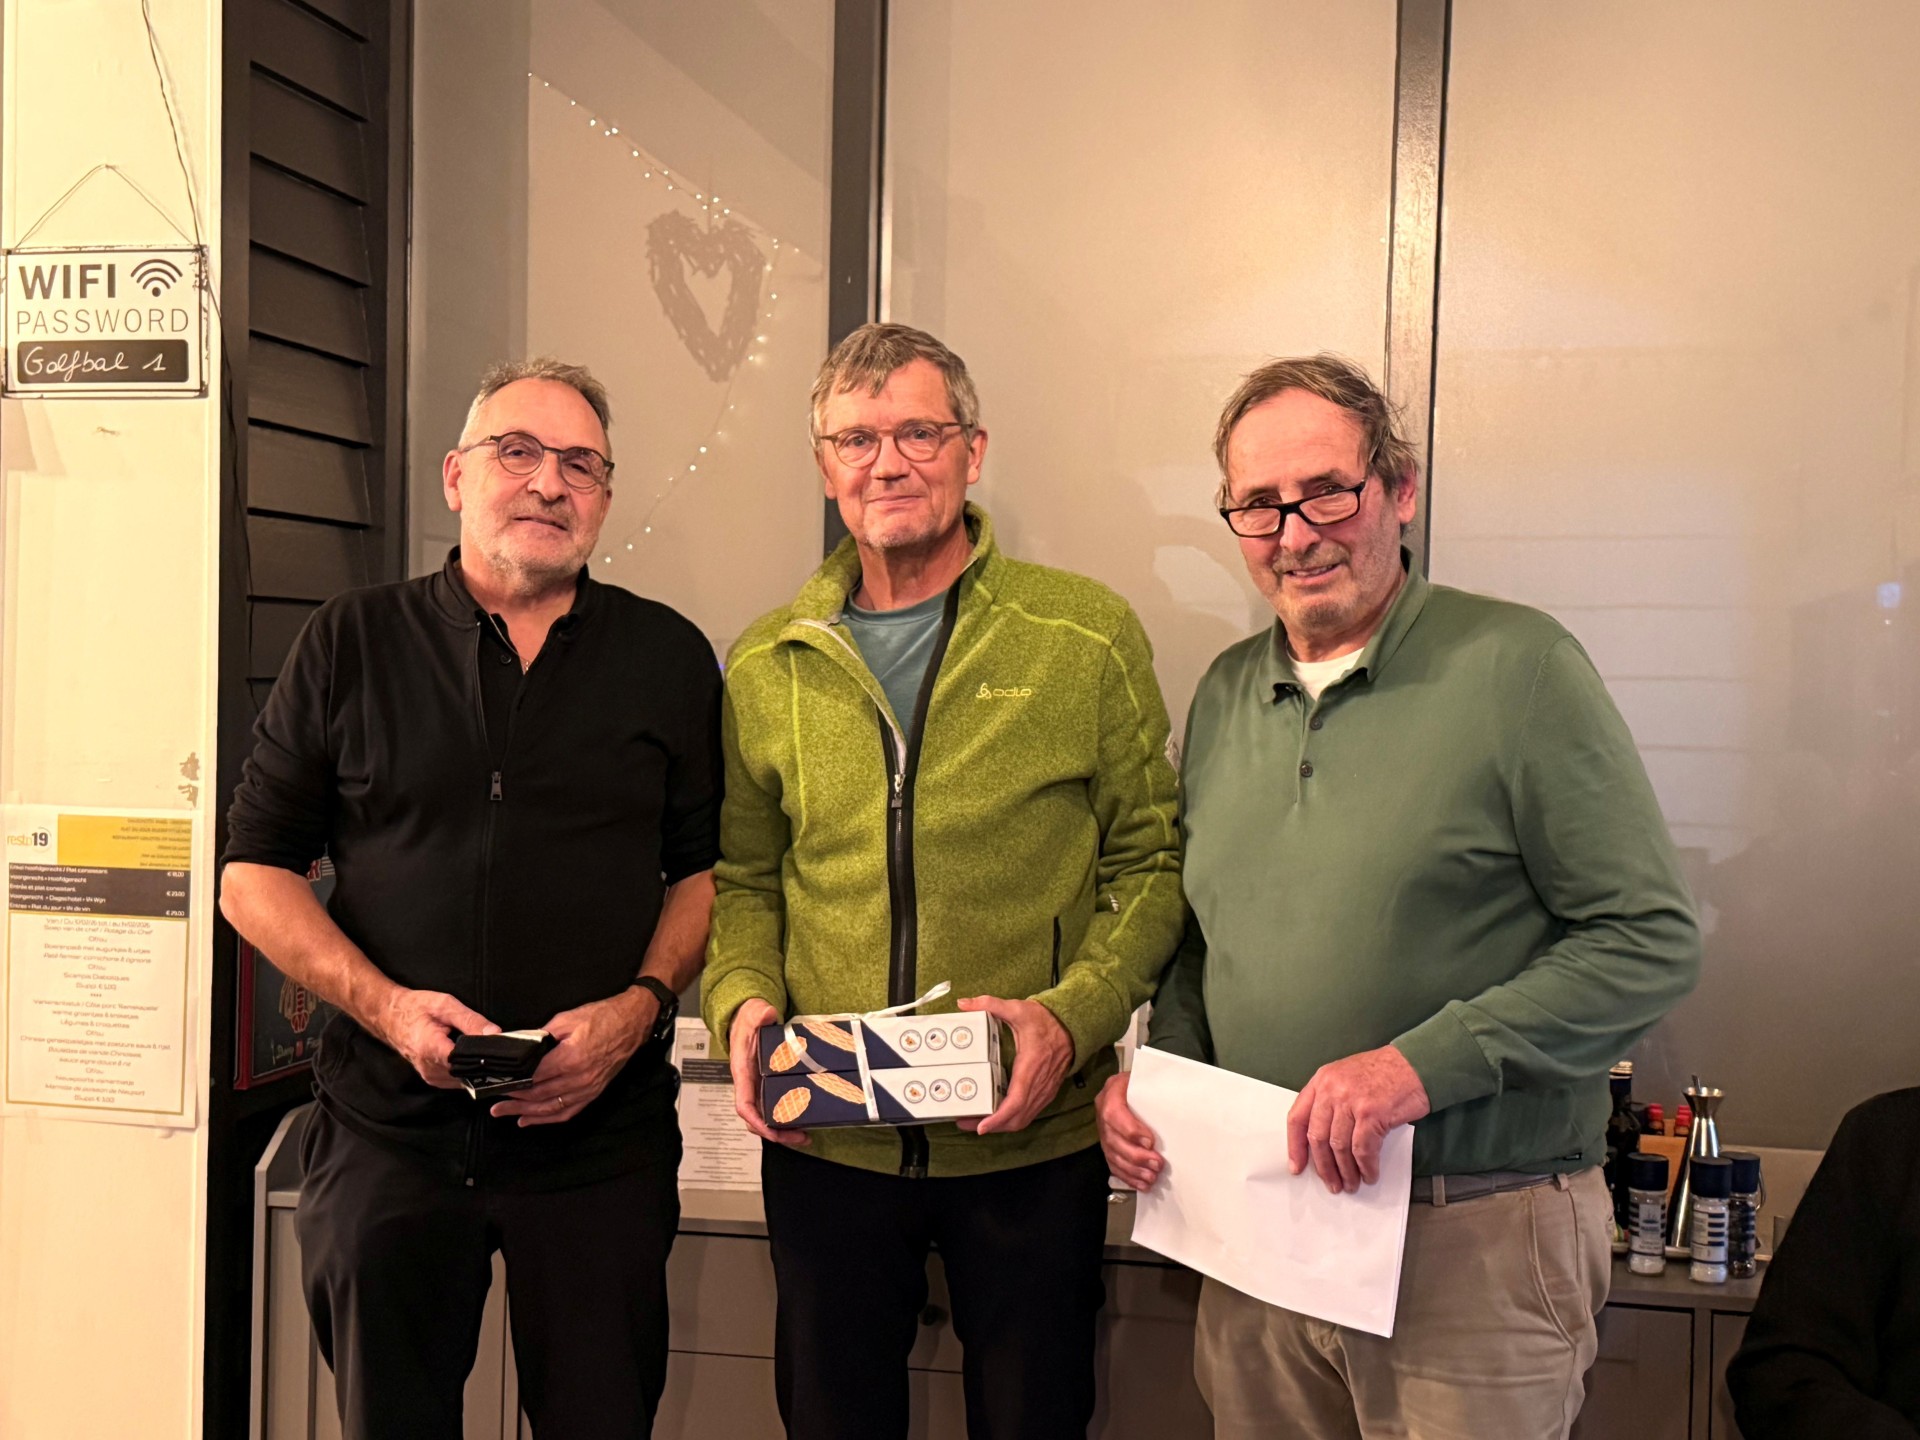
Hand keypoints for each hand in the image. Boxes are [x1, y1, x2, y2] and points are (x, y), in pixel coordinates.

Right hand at [373, 987, 497, 1088]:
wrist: (390, 1017)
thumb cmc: (415, 1008)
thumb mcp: (445, 1005)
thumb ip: (471, 1020)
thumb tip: (495, 1034)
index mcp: (431, 1048)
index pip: (466, 1062)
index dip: (485, 1057)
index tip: (499, 1050)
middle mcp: (429, 1067)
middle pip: (467, 1072)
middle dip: (483, 1062)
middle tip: (495, 1049)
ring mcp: (430, 1076)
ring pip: (463, 1079)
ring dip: (475, 1067)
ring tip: (482, 1051)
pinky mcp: (432, 1078)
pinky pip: (455, 1080)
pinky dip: (466, 1070)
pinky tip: (471, 1058)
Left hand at [489, 988, 652, 1126]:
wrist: (632, 1022)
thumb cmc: (602, 1017)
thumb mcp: (567, 1019)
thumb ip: (541, 1035)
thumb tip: (519, 1047)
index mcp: (570, 1058)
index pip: (533, 1076)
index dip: (513, 1082)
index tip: (497, 1082)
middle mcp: (579, 1078)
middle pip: (538, 1095)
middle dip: (513, 1100)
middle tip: (493, 1102)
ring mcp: (588, 1088)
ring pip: (550, 1108)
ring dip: (525, 1113)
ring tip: (504, 1113)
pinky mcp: (594, 1092)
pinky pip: (568, 1111)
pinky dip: (547, 1119)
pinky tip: (530, 1120)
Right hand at [728, 998, 806, 1146]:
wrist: (747, 1017)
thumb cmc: (747, 1019)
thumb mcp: (752, 1013)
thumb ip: (758, 1014)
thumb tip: (766, 1014)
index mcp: (742, 1072)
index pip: (744, 1105)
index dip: (756, 1121)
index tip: (771, 1132)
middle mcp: (749, 1084)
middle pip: (757, 1118)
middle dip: (776, 1133)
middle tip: (800, 1136)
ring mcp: (758, 1087)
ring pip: (765, 1117)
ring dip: (782, 1130)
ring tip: (804, 1135)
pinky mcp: (768, 1085)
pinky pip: (774, 1108)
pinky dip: (786, 1118)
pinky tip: (803, 1120)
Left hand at [955, 995, 1073, 1135]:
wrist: (1073, 1026)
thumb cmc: (1046, 1020)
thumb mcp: (1018, 1009)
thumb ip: (990, 1004)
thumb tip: (964, 1003)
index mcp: (1030, 1067)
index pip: (1016, 1101)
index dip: (998, 1118)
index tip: (981, 1126)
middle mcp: (1039, 1085)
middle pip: (1016, 1118)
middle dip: (992, 1126)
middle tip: (967, 1123)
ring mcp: (1044, 1091)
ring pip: (1023, 1119)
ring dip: (1001, 1125)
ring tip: (977, 1121)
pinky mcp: (1046, 1093)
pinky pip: (1029, 1113)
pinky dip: (1012, 1119)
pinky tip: (996, 1114)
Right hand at [1096, 1071, 1162, 1190]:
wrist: (1134, 1085)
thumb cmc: (1147, 1082)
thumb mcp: (1150, 1078)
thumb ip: (1159, 1089)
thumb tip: (1184, 1104)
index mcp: (1113, 1091)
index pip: (1114, 1113)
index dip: (1130, 1130)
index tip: (1150, 1142)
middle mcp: (1103, 1110)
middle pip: (1113, 1139)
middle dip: (1136, 1156)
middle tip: (1157, 1164)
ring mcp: (1103, 1129)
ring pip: (1112, 1154)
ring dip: (1133, 1170)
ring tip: (1152, 1178)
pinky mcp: (1107, 1144)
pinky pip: (1113, 1164)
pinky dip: (1128, 1177)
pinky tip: (1142, 1185)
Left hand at [1287, 1044, 1430, 1192]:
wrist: (1415, 1064)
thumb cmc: (1385, 1072)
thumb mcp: (1346, 1077)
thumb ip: (1330, 1102)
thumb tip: (1323, 1142)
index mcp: (1321, 1080)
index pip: (1297, 1118)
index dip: (1295, 1146)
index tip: (1297, 1166)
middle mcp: (1332, 1090)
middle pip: (1317, 1137)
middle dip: (1324, 1166)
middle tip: (1332, 1183)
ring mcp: (1351, 1101)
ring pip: (1339, 1147)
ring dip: (1347, 1171)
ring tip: (1352, 1183)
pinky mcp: (1372, 1114)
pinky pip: (1363, 1150)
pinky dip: (1366, 1167)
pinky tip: (1369, 1174)